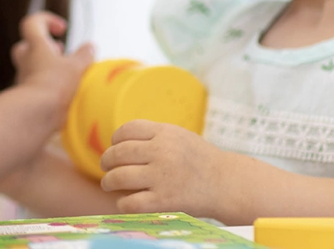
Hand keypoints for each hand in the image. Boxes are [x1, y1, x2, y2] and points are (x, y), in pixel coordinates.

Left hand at [10, 12, 93, 126]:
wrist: (36, 114)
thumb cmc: (55, 84)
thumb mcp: (76, 67)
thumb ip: (84, 55)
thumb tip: (90, 46)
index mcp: (36, 46)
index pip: (32, 23)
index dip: (46, 20)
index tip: (62, 29)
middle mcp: (26, 60)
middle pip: (29, 45)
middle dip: (46, 46)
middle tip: (61, 52)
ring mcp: (24, 79)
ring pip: (33, 66)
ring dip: (49, 66)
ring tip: (68, 74)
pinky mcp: (27, 97)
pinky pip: (37, 84)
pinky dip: (50, 84)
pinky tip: (65, 92)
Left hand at [100, 120, 227, 216]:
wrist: (226, 183)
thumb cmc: (199, 160)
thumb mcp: (179, 136)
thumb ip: (153, 136)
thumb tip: (118, 141)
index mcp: (165, 133)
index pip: (127, 129)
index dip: (116, 139)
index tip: (115, 146)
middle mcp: (162, 152)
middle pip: (118, 153)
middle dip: (107, 161)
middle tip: (106, 167)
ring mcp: (162, 177)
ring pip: (118, 177)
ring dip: (108, 182)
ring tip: (109, 184)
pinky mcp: (164, 201)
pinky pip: (130, 203)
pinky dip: (122, 203)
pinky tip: (125, 201)